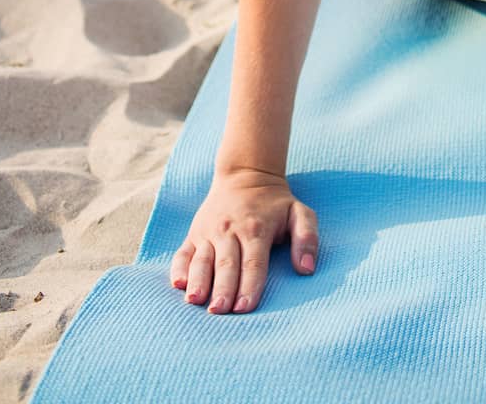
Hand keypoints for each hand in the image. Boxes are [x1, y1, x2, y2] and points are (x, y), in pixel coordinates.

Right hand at [169, 166, 318, 313]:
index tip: (245, 309)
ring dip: (198, 280)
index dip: (250, 286)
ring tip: (194, 301)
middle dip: (222, 289)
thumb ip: (307, 238)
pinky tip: (178, 283)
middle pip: (226, 264)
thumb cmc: (275, 203)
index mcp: (256, 229)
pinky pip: (183, 253)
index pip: (253, 263)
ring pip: (202, 260)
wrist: (245, 174)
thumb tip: (307, 269)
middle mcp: (230, 231)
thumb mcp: (299, 213)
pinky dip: (179, 268)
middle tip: (219, 312)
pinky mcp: (194, 234)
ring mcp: (209, 232)